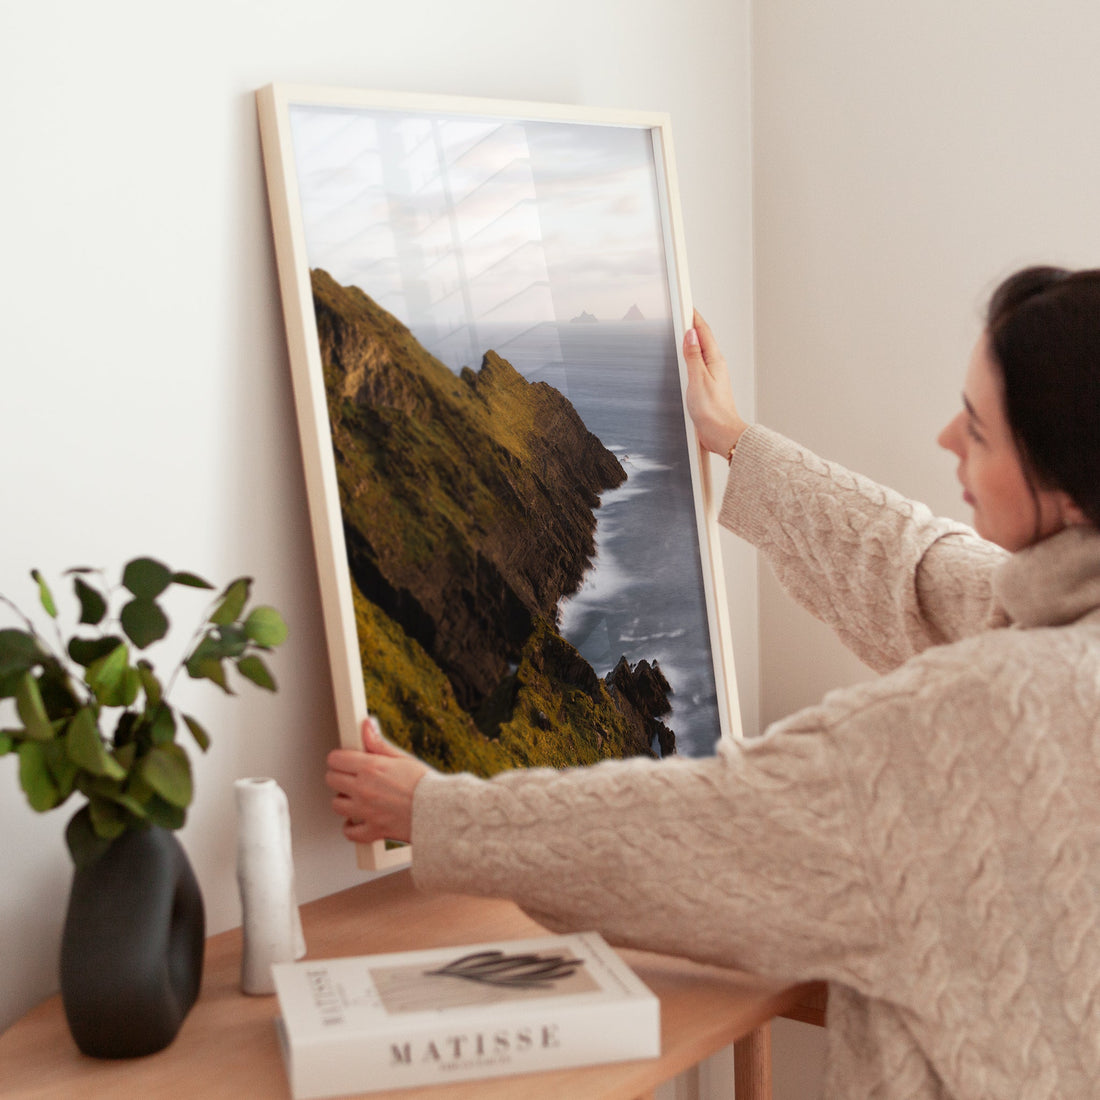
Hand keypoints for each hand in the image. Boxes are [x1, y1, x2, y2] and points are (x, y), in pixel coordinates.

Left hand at [325, 716, 429, 844]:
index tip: (345, 760)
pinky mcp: (372, 830)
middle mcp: (364, 789)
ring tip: (357, 797)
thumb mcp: (402, 758)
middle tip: (351, 777)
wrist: (441, 811)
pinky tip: (358, 820)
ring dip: (344, 800)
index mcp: (371, 768)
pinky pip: (349, 832)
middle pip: (331, 780)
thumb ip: (378, 743)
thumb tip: (366, 725)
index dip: (340, 758)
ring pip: (336, 805)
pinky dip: (351, 827)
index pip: (336, 759)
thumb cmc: (426, 784)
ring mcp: (366, 811)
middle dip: (339, 776)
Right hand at [683, 310, 748, 456]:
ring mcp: (711, 376)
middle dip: (691, 325)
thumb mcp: (698, 380)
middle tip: (682, 312)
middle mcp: (715, 366)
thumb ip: (693, 356)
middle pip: (702, 340)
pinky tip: (685, 360)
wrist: (721, 434)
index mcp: (714, 361)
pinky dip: (690, 357)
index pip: (703, 332)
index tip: (686, 304)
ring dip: (691, 341)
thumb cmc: (713, 412)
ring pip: (700, 352)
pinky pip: (697, 365)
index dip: (694, 317)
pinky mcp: (707, 387)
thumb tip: (690, 335)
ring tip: (681, 330)